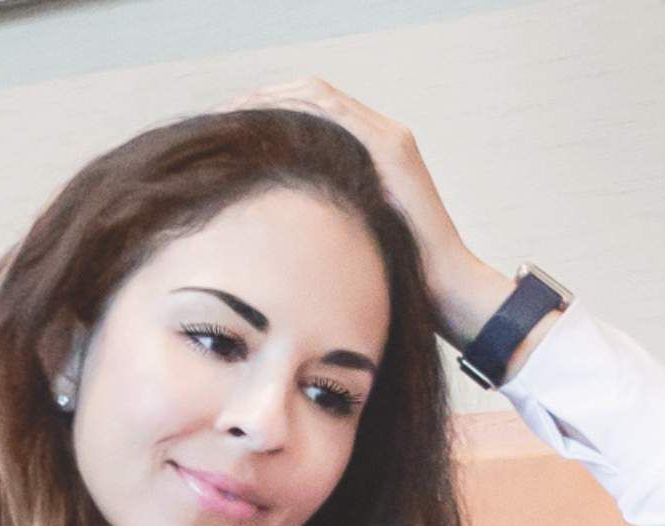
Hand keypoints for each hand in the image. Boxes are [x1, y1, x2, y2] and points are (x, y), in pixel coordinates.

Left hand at [220, 77, 487, 307]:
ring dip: (270, 97)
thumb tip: (270, 221)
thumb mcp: (345, 236)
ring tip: (231, 114)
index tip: (229, 129)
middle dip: (261, 98)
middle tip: (221, 116)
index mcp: (372, 153)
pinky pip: (334, 111)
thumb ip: (319, 215)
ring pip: (318, 94)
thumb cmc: (395, 276)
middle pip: (310, 95)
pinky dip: (293, 108)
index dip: (268, 109)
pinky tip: (260, 124)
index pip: (311, 110)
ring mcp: (390, 139)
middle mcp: (383, 136)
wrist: (444, 291)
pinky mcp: (393, 149)